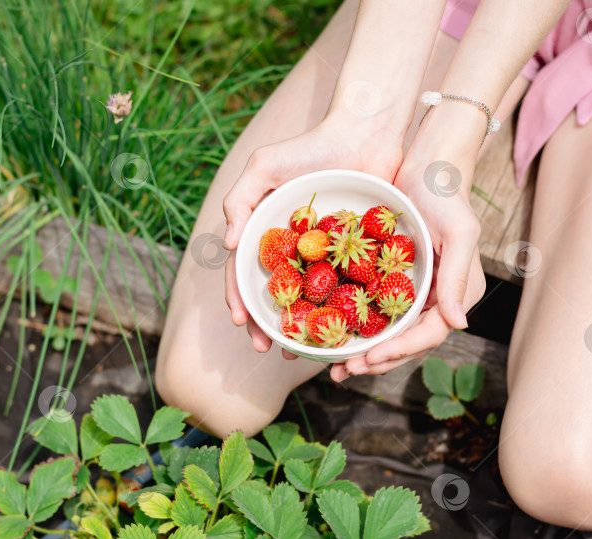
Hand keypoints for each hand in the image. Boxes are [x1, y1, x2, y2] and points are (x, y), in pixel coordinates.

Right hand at [223, 119, 402, 353]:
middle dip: (267, 323)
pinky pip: (344, 286)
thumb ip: (241, 199)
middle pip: (274, 293)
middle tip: (269, 348)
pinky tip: (339, 331)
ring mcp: (323, 253)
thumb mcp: (266, 165)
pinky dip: (338, 310)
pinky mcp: (354, 254)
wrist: (365, 135)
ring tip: (300, 351)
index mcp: (266, 231)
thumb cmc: (312, 147)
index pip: (244, 271)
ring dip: (300, 325)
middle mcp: (292, 248)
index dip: (239, 298)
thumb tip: (226, 245)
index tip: (242, 322)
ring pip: (307, 298)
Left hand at [330, 145, 485, 380]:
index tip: (369, 359)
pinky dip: (357, 325)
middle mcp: (438, 299)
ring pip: (389, 332)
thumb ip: (459, 277)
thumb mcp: (459, 232)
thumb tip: (459, 324)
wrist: (427, 166)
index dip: (399, 350)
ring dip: (364, 351)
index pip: (428, 334)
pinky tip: (332, 332)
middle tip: (344, 372)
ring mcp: (416, 291)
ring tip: (335, 366)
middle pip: (406, 341)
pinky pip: (376, 309)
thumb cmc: (446, 195)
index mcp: (458, 294)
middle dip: (376, 360)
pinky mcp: (394, 279)